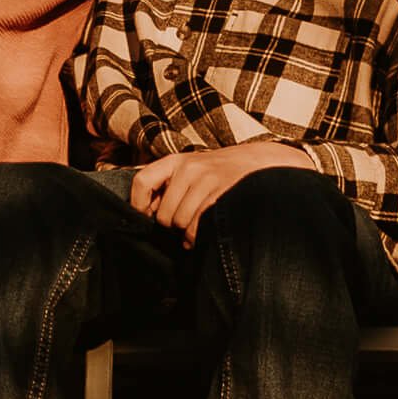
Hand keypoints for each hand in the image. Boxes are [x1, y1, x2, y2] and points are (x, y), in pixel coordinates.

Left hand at [127, 139, 313, 246]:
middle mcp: (189, 168)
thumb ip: (169, 186)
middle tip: (181, 226)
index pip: (142, 181)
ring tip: (193, 231)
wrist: (260, 163)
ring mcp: (208, 180)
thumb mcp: (192, 169)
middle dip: (170, 226)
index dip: (137, 204)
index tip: (143, 218)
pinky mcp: (223, 194)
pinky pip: (200, 226)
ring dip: (185, 234)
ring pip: (181, 223)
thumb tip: (147, 214)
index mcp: (176, 161)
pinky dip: (198, 237)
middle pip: (163, 213)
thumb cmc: (220, 172)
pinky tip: (202, 235)